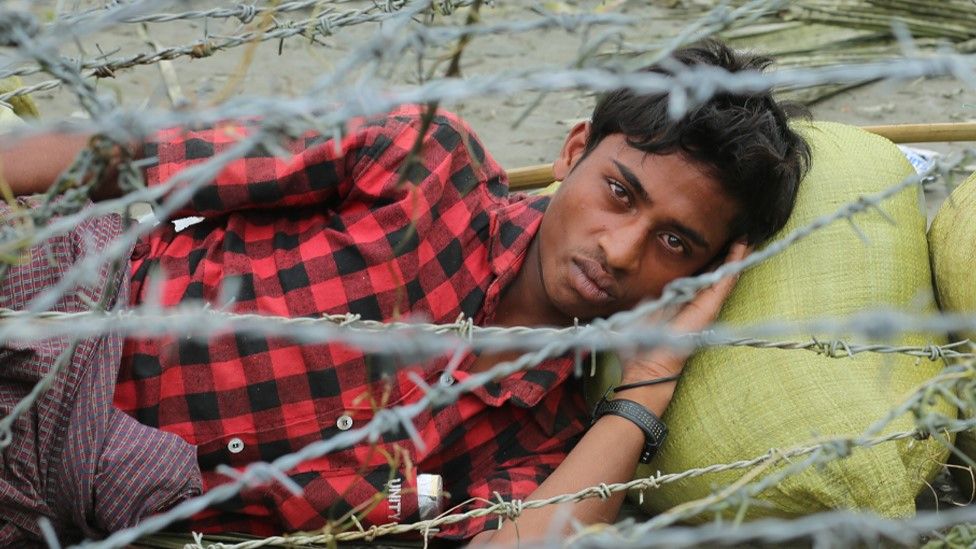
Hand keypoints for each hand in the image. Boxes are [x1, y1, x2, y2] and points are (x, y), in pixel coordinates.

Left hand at [620, 240, 750, 384]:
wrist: (648, 365)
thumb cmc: (640, 346)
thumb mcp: (640, 311)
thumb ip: (648, 299)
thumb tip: (650, 290)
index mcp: (678, 300)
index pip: (695, 274)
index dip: (705, 258)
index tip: (711, 241)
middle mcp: (694, 301)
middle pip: (713, 272)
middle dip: (723, 253)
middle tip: (735, 233)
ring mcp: (704, 305)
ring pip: (723, 274)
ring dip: (734, 255)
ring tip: (744, 236)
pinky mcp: (709, 308)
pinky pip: (724, 282)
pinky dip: (734, 264)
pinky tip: (742, 247)